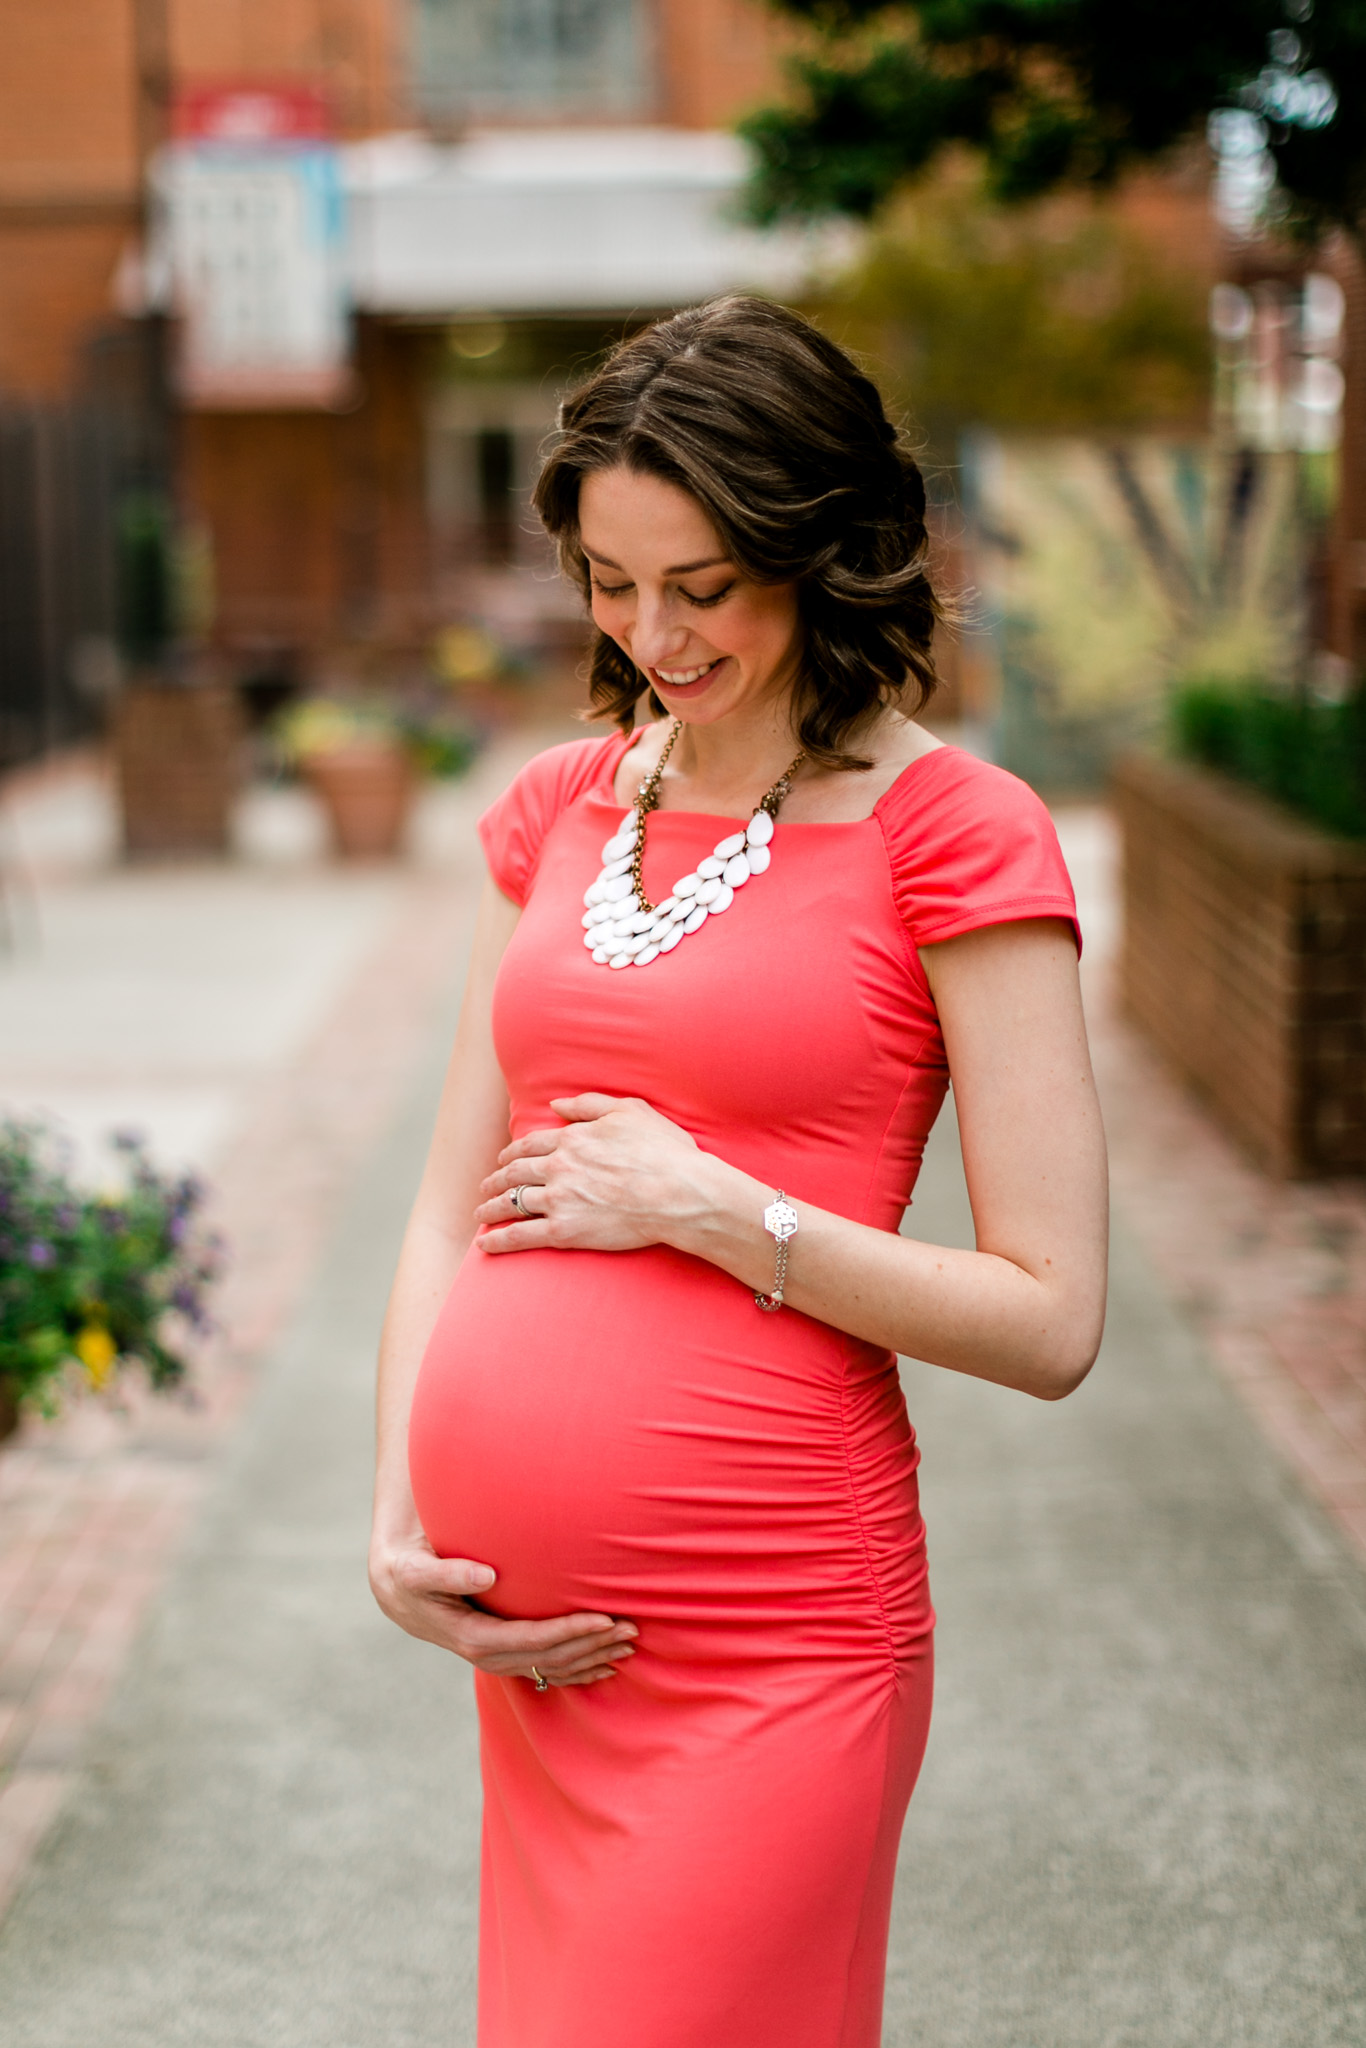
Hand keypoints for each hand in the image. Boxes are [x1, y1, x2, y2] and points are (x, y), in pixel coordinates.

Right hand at [369, 1536, 636, 1685]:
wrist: (397, 1588)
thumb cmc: (408, 1570)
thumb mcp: (416, 1570)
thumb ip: (447, 1574)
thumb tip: (487, 1577)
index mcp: (470, 1636)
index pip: (530, 1640)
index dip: (568, 1632)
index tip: (603, 1619)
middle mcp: (487, 1653)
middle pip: (548, 1657)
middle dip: (591, 1645)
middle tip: (631, 1629)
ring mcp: (497, 1655)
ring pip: (551, 1665)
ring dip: (591, 1657)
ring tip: (629, 1645)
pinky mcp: (503, 1650)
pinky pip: (545, 1666)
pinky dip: (577, 1667)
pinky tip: (605, 1665)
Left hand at [474, 1092, 716, 1254]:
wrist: (678, 1193)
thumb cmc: (663, 1152)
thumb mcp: (630, 1111)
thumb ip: (589, 1105)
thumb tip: (556, 1105)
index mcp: (572, 1139)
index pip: (531, 1145)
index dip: (513, 1153)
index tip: (504, 1159)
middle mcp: (558, 1167)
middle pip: (515, 1173)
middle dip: (496, 1180)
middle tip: (485, 1186)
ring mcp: (558, 1200)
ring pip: (512, 1203)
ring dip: (492, 1208)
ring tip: (481, 1213)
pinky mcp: (564, 1232)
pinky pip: (521, 1236)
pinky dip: (499, 1240)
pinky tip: (485, 1244)